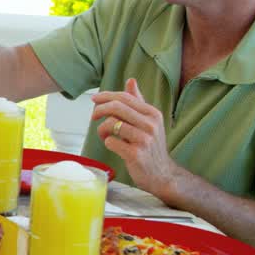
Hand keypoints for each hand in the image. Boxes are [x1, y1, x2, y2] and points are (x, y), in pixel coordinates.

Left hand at [91, 78, 182, 200]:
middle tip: (93, 117)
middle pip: (117, 107)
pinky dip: (107, 143)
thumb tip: (130, 80)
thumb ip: (138, 102)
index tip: (94, 99)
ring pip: (111, 124)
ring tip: (105, 135)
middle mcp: (150, 124)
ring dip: (101, 130)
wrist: (161, 174)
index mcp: (153, 113)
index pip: (125, 97)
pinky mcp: (136, 154)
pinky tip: (114, 146)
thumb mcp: (148, 121)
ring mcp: (144, 140)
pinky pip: (111, 142)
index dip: (106, 96)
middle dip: (99, 110)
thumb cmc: (151, 146)